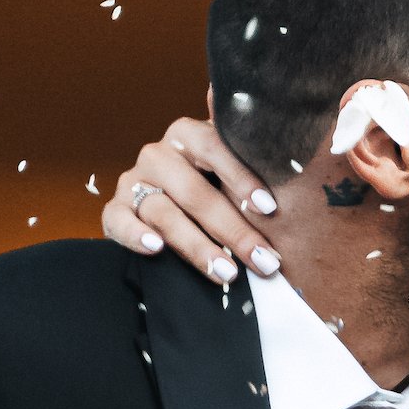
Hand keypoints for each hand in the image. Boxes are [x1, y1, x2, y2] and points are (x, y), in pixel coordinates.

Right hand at [102, 114, 281, 283]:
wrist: (160, 210)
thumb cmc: (212, 191)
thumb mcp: (230, 176)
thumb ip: (250, 164)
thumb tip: (294, 149)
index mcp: (190, 136)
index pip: (215, 147)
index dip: (241, 177)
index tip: (269, 209)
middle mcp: (159, 154)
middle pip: (195, 191)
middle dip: (233, 230)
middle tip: (263, 260)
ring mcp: (133, 181)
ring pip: (164, 212)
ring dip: (196, 245)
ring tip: (227, 272)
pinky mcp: (114, 209)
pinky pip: (120, 221)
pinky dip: (136, 235)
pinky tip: (156, 250)